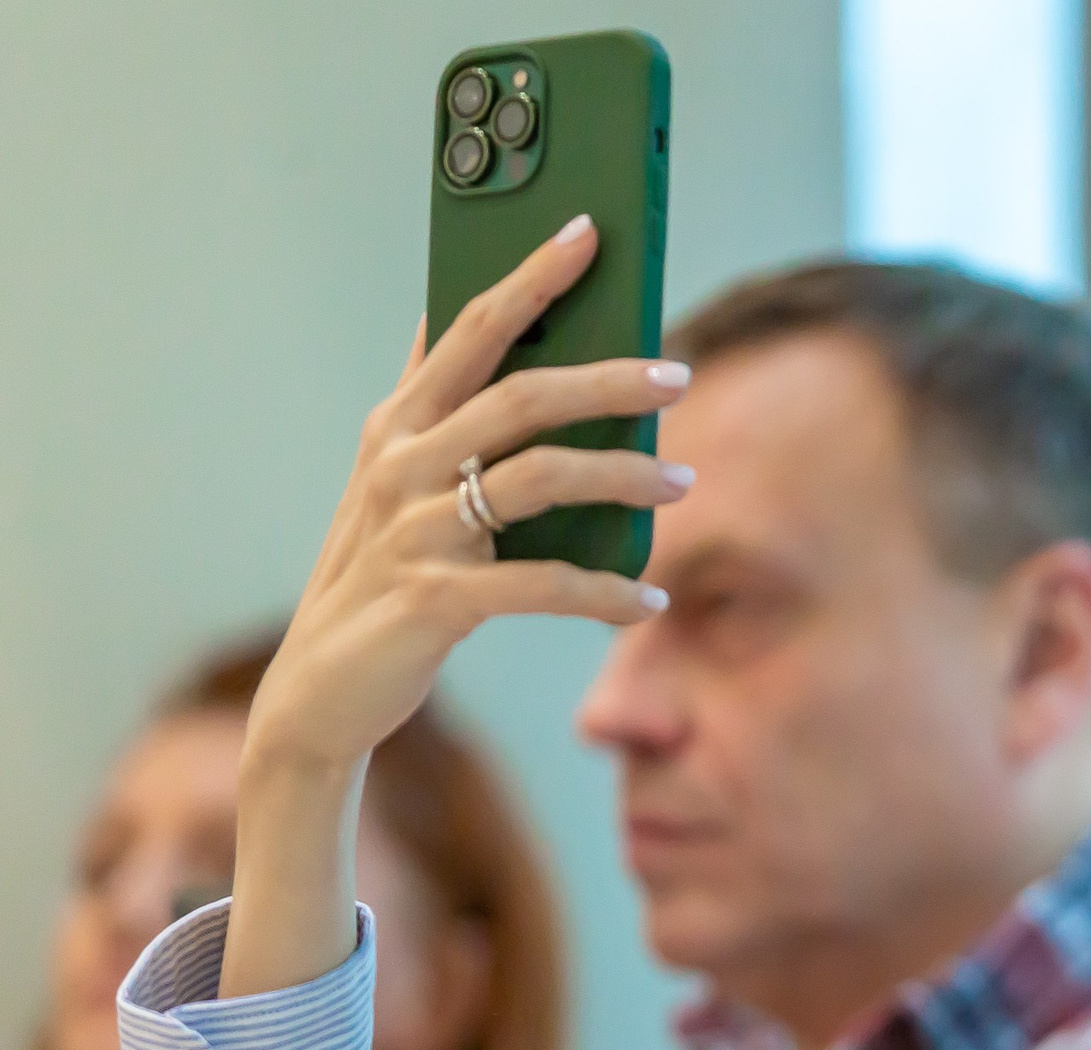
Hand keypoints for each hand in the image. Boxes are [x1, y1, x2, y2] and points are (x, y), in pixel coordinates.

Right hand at [221, 217, 692, 1001]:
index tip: (588, 230)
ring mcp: (415, 531)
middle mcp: (402, 464)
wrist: (321, 692)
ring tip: (683, 487)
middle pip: (521, 396)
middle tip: (678, 372)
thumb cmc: (380, 577)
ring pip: (539, 480)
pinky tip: (649, 602)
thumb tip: (472, 322)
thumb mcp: (398, 485)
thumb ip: (441, 410)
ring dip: (622, 480)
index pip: (471, 328)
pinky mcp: (433, 601)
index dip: (529, 277)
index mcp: (399, 425)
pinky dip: (603, 595)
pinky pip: (540, 586)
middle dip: (606, 378)